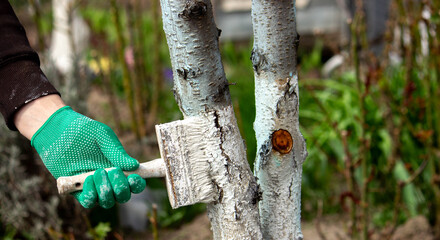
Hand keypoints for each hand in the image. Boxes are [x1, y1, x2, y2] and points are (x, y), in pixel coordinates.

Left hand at [15, 95, 145, 208]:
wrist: (57, 131)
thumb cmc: (83, 131)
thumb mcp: (103, 137)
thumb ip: (117, 152)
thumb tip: (135, 165)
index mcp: (120, 168)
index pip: (134, 183)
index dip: (137, 184)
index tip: (133, 177)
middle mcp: (109, 180)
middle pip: (122, 196)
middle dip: (120, 188)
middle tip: (112, 171)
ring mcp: (94, 186)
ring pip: (107, 201)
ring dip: (105, 190)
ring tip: (97, 172)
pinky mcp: (77, 190)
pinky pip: (89, 202)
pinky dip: (91, 195)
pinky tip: (87, 179)